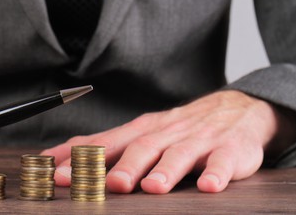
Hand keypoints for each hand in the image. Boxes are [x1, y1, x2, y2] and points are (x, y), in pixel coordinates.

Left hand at [43, 90, 295, 193]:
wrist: (237, 108)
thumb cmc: (180, 128)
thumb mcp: (141, 133)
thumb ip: (106, 148)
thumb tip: (61, 160)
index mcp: (141, 131)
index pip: (105, 144)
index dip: (82, 158)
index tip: (58, 174)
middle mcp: (166, 133)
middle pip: (141, 148)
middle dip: (123, 167)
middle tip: (108, 185)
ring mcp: (198, 141)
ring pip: (179, 154)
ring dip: (165, 170)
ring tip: (153, 187)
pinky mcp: (229, 150)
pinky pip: (222, 161)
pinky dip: (216, 173)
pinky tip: (210, 185)